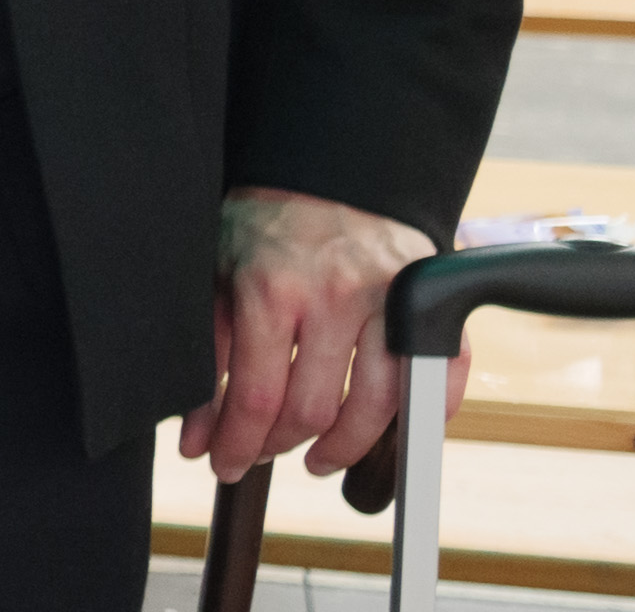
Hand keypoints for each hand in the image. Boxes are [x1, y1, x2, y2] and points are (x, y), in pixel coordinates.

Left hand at [178, 186, 457, 482]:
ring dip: (345, 447)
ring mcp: (391, 300)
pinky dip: (418, 418)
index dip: (239, 444)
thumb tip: (194, 436)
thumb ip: (208, 354)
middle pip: (314, 410)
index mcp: (272, 288)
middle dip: (282, 447)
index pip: (258, 396)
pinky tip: (385, 431)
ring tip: (319, 456)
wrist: (328, 171)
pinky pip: (439, 379)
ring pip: (378, 408)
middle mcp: (335, 295)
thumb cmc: (265, 225)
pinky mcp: (431, 301)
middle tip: (265, 453)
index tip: (225, 463)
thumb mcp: (219, 277)